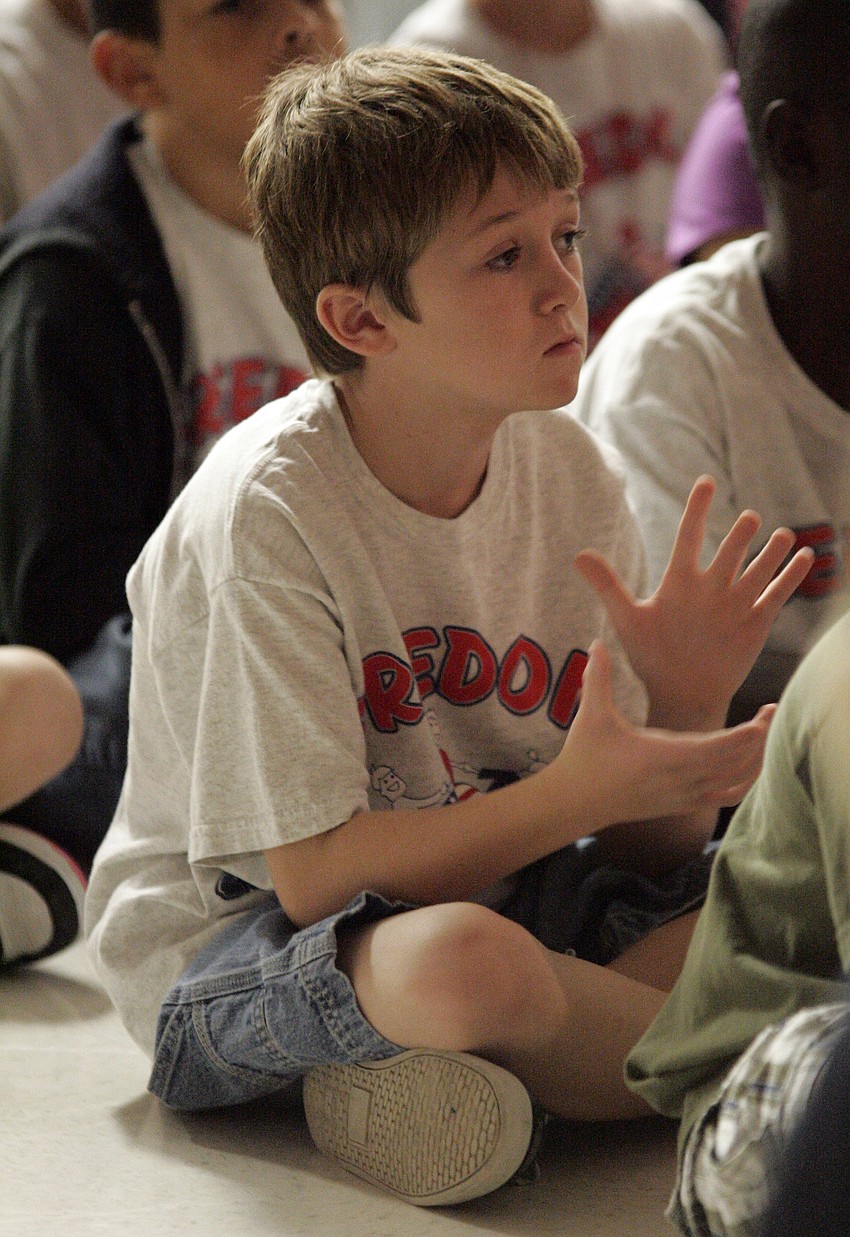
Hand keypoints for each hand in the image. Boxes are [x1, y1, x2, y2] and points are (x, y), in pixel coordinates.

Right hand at [552, 640, 774, 832]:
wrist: (576, 801)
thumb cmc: (584, 756)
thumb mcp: (590, 715)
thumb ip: (598, 677)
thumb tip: (596, 642)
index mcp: (665, 756)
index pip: (723, 747)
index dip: (750, 732)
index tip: (767, 710)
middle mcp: (682, 779)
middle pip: (740, 763)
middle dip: (761, 738)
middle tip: (770, 712)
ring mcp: (684, 796)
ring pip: (738, 782)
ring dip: (756, 760)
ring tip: (761, 735)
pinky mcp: (683, 805)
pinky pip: (726, 797)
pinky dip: (744, 782)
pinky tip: (747, 763)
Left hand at [574, 476, 814, 728]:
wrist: (679, 695)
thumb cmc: (650, 658)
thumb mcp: (628, 619)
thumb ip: (608, 585)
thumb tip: (577, 554)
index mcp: (680, 580)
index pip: (690, 536)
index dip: (697, 509)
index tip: (706, 482)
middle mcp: (711, 585)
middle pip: (730, 549)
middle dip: (740, 535)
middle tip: (748, 520)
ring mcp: (735, 602)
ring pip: (758, 567)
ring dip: (771, 551)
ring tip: (780, 536)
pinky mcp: (756, 622)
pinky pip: (777, 593)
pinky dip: (791, 576)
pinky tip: (803, 557)